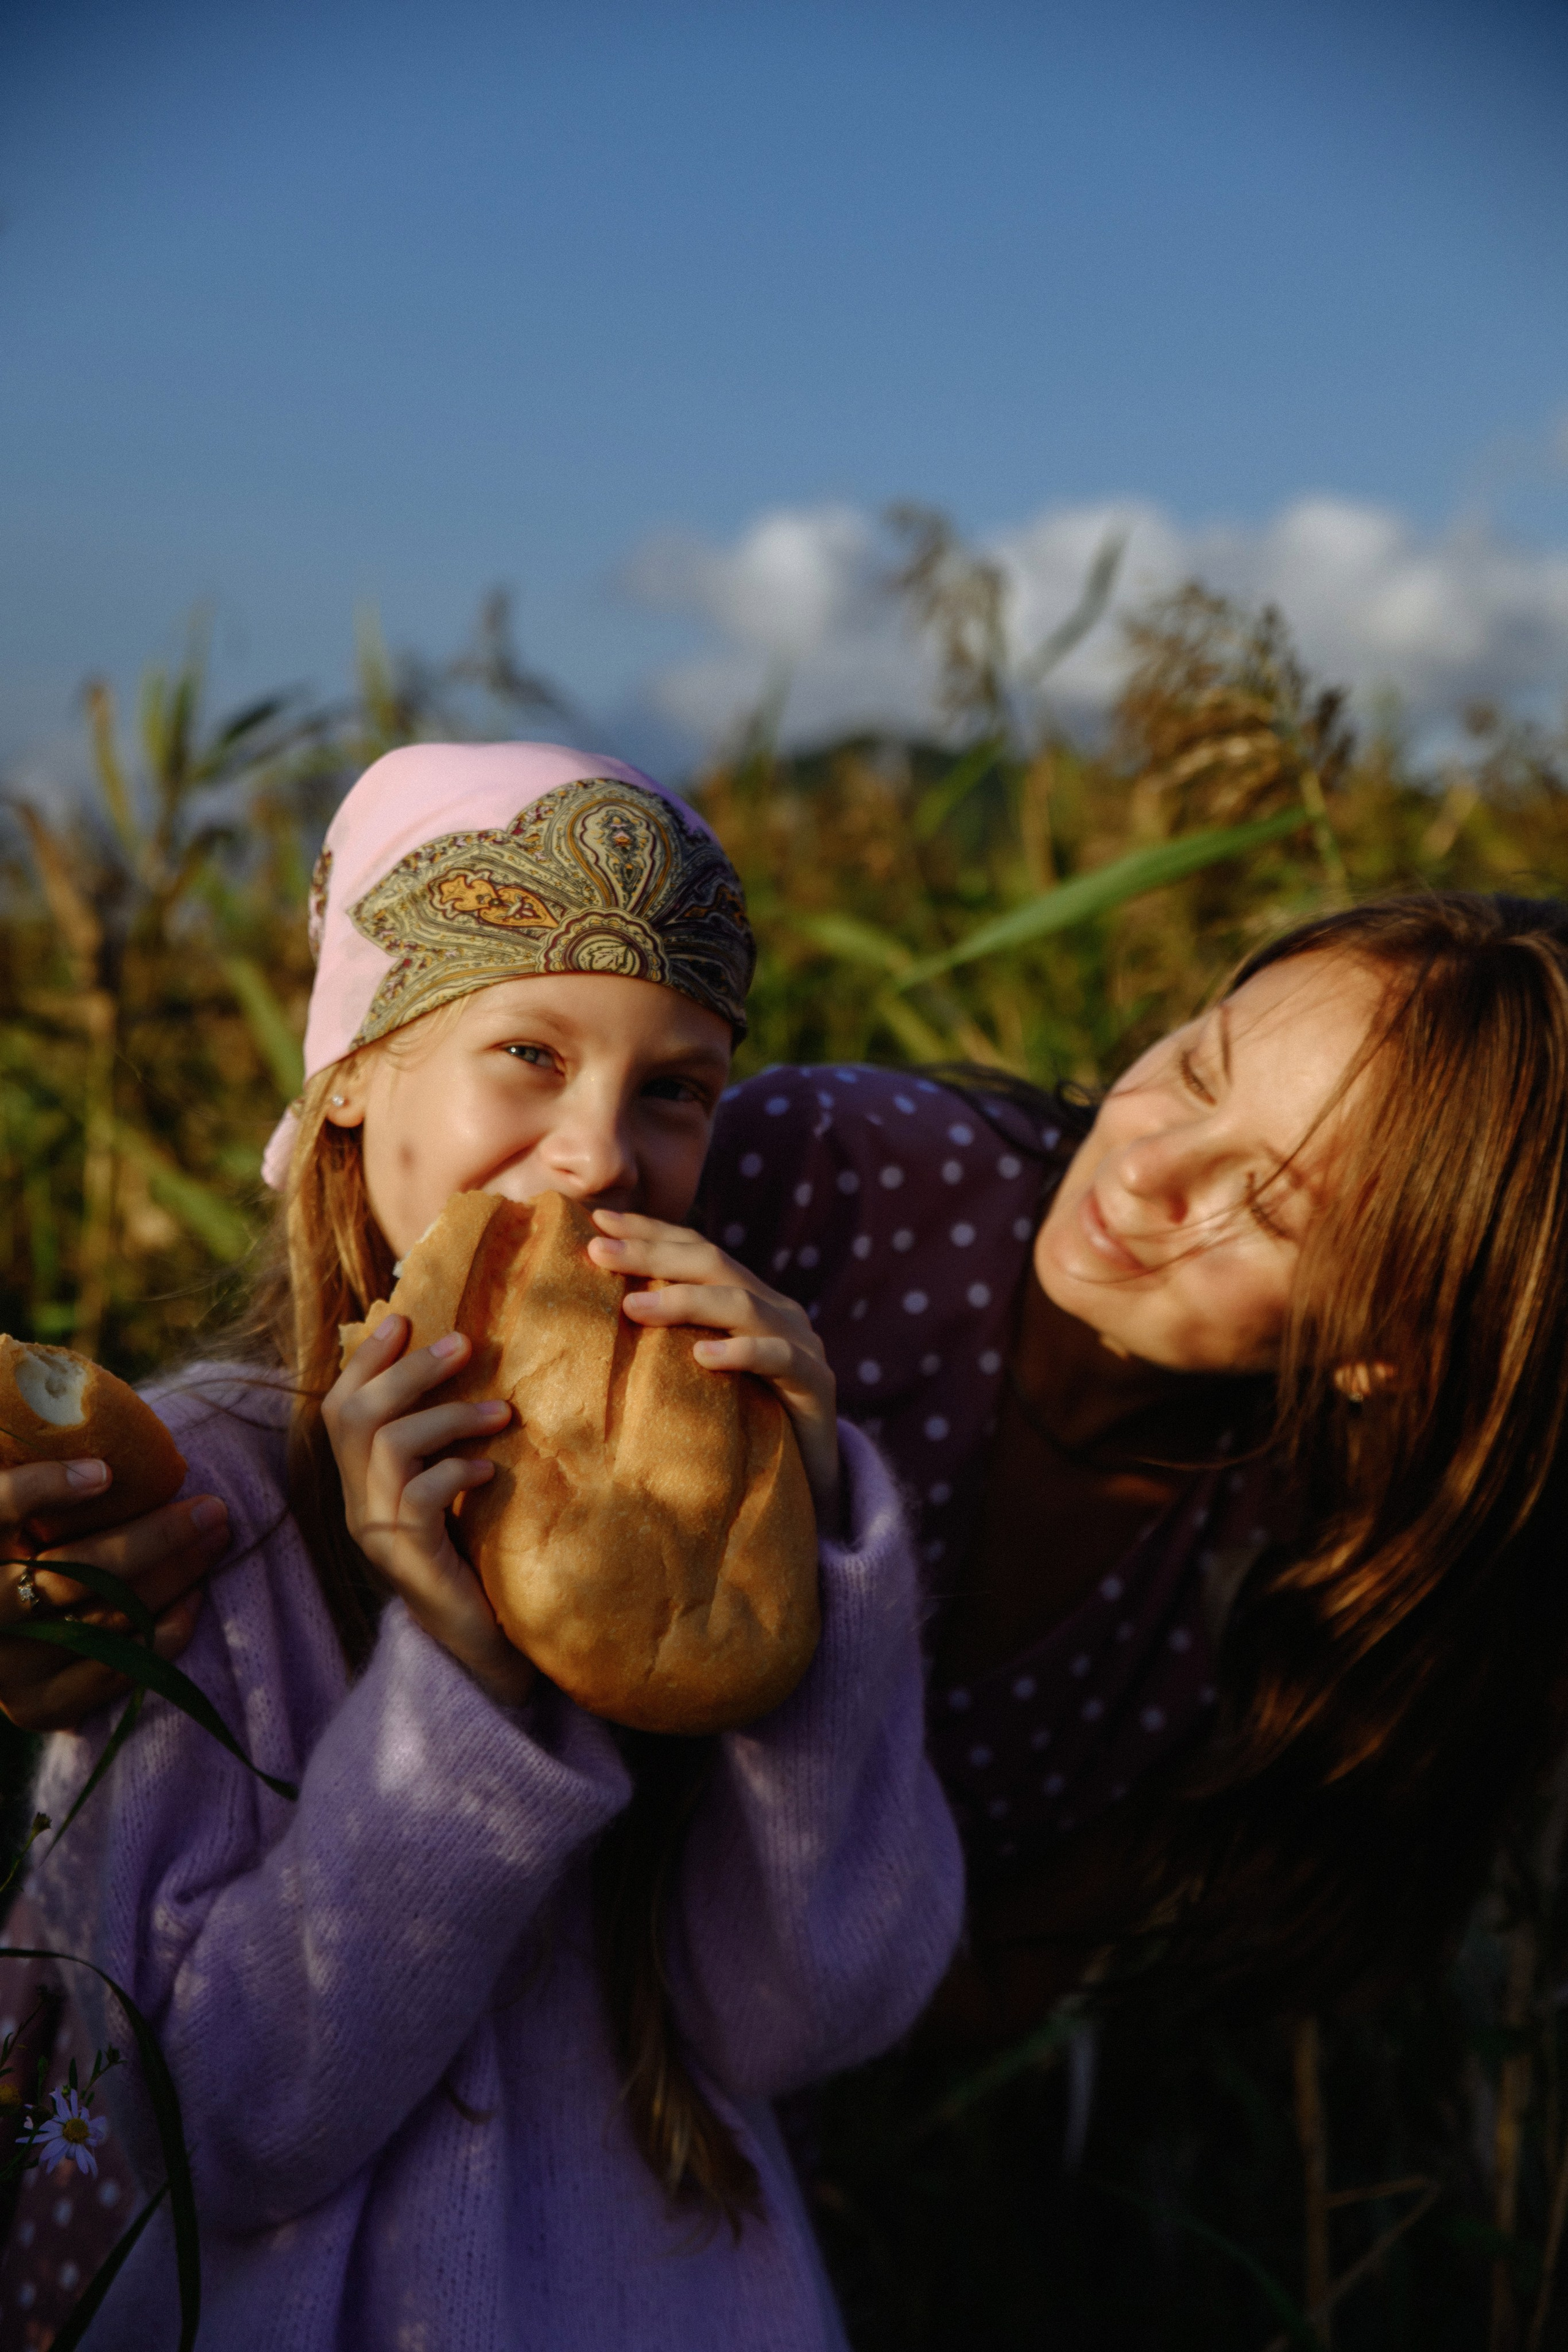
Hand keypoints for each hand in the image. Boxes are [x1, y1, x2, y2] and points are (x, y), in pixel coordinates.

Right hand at [0, 1459, 226, 1732]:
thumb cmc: (18, 1549)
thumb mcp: (15, 1517)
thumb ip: (35, 1478)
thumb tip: (105, 1448)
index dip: (43, 1489)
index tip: (105, 1472)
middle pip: (75, 1572)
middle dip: (155, 1537)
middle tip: (212, 1506)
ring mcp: (7, 1667)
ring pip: (105, 1618)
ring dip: (172, 1576)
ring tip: (216, 1538)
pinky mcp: (34, 1706)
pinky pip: (112, 1671)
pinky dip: (162, 1634)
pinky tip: (195, 1597)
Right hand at [322, 1318, 533, 1707]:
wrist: (479, 1643)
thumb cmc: (473, 1555)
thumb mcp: (449, 1487)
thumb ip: (440, 1440)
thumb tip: (464, 1360)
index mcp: (360, 1483)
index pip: (339, 1406)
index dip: (365, 1358)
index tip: (403, 1316)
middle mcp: (358, 1505)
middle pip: (355, 1415)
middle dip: (407, 1370)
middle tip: (463, 1342)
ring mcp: (378, 1533)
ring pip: (388, 1447)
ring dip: (447, 1416)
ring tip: (501, 1411)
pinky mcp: (410, 1559)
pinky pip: (420, 1498)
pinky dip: (457, 1471)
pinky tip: (490, 1468)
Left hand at [587, 1209, 841, 1532]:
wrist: (807, 1489)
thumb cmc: (739, 1430)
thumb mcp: (695, 1378)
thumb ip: (665, 1343)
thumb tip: (595, 1317)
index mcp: (746, 1300)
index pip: (696, 1250)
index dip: (649, 1232)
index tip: (596, 1221)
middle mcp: (775, 1311)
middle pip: (713, 1264)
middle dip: (653, 1253)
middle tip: (598, 1251)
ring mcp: (801, 1344)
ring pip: (742, 1304)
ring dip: (685, 1301)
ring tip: (633, 1307)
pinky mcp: (817, 1384)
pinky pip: (779, 1358)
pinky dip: (741, 1353)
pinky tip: (703, 1357)